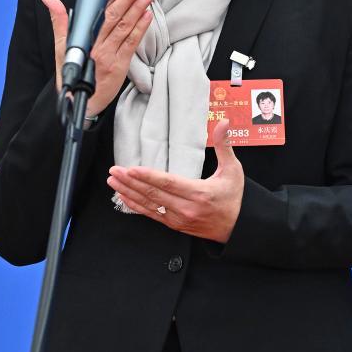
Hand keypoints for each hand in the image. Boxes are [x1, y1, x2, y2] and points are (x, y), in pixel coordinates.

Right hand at [41, 0, 154, 115]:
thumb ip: (59, 21)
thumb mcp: (61, 47)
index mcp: (85, 40)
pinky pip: (131, 43)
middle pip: (115, 18)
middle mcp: (98, 47)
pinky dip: (140, 28)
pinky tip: (147, 15)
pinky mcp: (120, 66)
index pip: (101, 14)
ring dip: (137, 9)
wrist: (80, 102)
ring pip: (125, 28)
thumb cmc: (72, 73)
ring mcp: (110, 56)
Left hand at [106, 119, 244, 242]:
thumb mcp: (233, 170)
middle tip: (115, 171)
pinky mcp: (174, 225)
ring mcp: (179, 219)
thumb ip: (225, 145)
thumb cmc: (234, 197)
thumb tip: (224, 123)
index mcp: (199, 193)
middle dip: (131, 182)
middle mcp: (186, 208)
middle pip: (153, 194)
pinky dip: (135, 206)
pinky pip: (151, 215)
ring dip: (128, 193)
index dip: (148, 176)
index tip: (131, 169)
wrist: (237, 227)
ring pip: (149, 205)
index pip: (168, 183)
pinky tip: (123, 197)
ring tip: (113, 181)